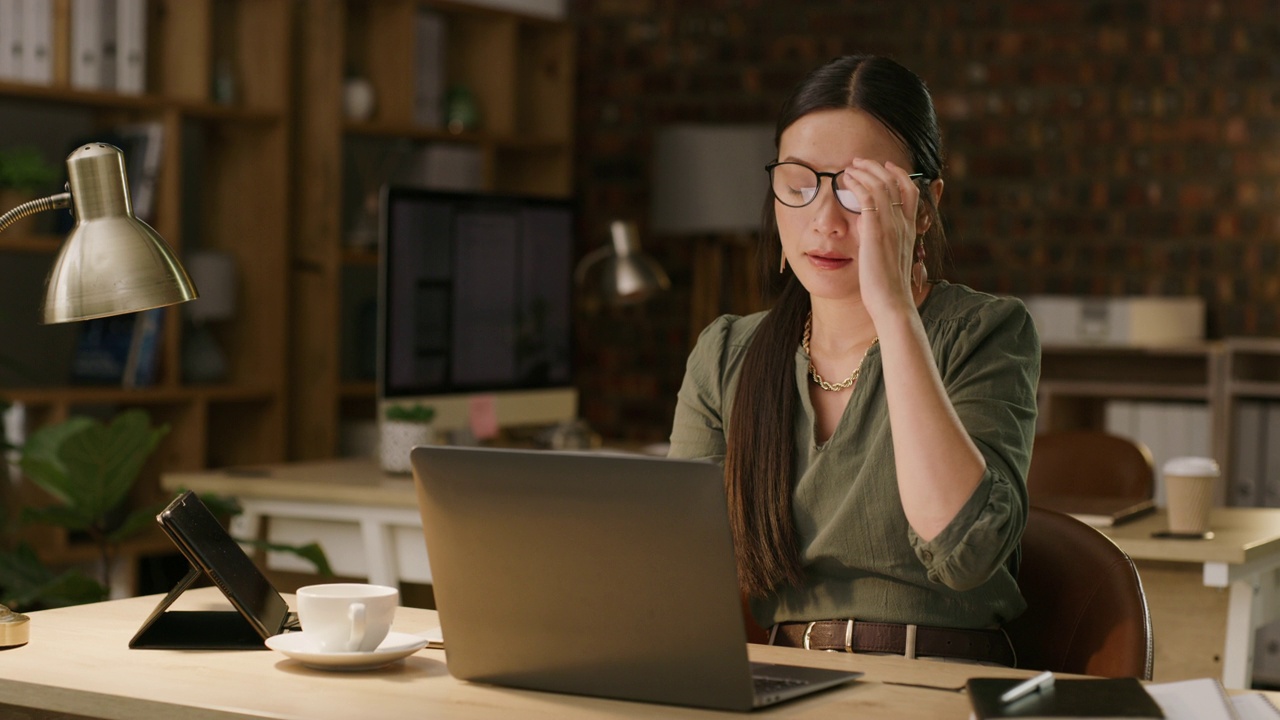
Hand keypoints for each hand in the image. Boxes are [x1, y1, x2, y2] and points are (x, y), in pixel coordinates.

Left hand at [841, 158, 920, 316]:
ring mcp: (891, 226)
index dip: (899, 175)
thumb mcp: (890, 259)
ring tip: (850, 166)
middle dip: (877, 167)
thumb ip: (883, 240)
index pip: (911, 191)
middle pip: (895, 182)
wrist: (893, 304)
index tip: (886, 166)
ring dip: (865, 171)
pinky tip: (847, 179)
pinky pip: (869, 198)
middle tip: (860, 161)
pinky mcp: (876, 231)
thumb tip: (867, 228)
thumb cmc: (889, 288)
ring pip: (881, 185)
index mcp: (910, 229)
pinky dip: (858, 184)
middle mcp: (904, 224)